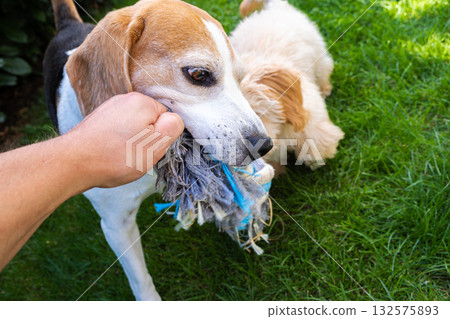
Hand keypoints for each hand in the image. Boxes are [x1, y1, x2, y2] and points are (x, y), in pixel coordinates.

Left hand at [67, 92, 183, 187]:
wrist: (73, 162)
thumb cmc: (117, 156)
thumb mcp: (155, 146)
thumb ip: (172, 128)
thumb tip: (174, 119)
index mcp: (142, 102)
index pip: (166, 118)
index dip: (161, 137)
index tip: (149, 149)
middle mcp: (124, 99)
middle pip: (149, 121)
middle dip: (146, 139)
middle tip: (136, 155)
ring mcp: (108, 108)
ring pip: (132, 127)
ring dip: (131, 141)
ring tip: (120, 156)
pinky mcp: (97, 120)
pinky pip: (117, 130)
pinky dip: (117, 142)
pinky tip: (110, 153)